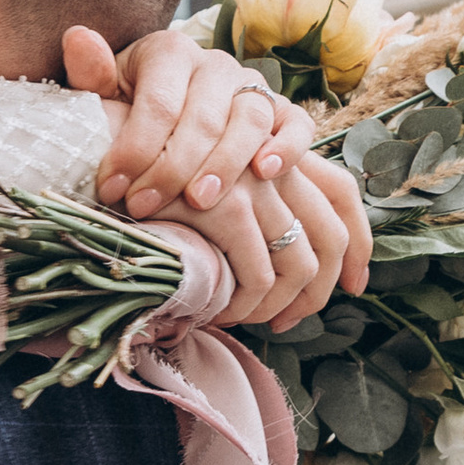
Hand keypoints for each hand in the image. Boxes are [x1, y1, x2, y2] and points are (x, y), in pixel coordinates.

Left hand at [64, 25, 311, 216]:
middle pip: (202, 116)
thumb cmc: (127, 109)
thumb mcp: (102, 93)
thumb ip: (90, 73)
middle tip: (144, 206)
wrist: (167, 116)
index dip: (134, 149)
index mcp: (169, 52)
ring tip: (200, 201)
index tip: (112, 189)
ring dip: (226, 162)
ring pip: (249, 119)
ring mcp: (252, 85)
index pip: (158, 102)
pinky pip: (295, 123)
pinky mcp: (282, 110)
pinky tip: (265, 173)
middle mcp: (215, 63)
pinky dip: (287, 146)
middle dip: (172, 168)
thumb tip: (77, 38)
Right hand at [158, 147, 358, 328]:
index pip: (342, 194)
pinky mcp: (225, 205)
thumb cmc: (149, 167)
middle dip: (321, 291)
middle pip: (332, 237)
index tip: (356, 284)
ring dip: (278, 304)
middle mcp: (275, 162)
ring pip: (299, 264)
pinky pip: (256, 272)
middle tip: (289, 321)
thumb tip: (274, 260)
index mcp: (277, 149)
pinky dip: (245, 302)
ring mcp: (254, 183)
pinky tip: (220, 310)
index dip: (360, 243)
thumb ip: (244, 202)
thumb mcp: (208, 178)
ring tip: (246, 318)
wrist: (103, 144)